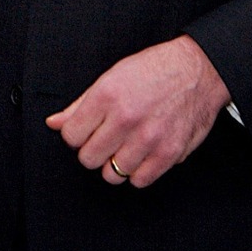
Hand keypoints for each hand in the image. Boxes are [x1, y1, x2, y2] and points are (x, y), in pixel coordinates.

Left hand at [45, 35, 229, 188]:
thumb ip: (80, 105)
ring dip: (114, 163)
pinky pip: (139, 181)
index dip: (75, 135)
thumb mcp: (111, 77)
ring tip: (123, 146)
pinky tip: (140, 154)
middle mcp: (125, 118)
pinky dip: (137, 172)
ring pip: (111, 174)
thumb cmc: (153, 70)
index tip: (85, 131)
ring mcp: (148, 138)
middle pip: (88, 158)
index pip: (71, 136)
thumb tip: (54, 124)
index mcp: (107, 95)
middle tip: (104, 139)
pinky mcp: (169, 153)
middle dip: (92, 150)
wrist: (197, 71)